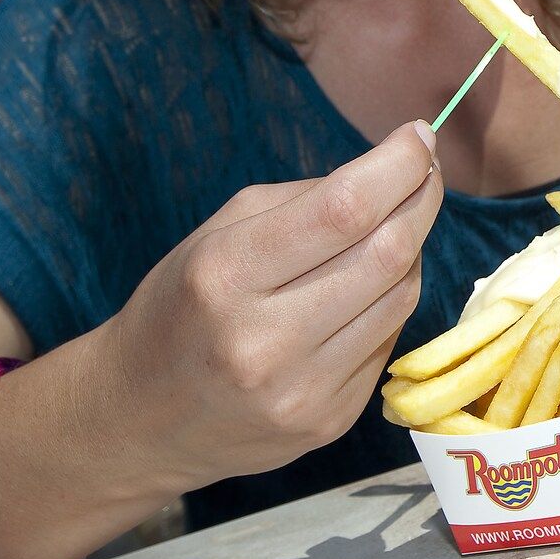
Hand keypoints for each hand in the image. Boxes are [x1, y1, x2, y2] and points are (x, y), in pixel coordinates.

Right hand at [95, 121, 444, 492]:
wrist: (135, 422)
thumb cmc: (181, 307)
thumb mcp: (219, 234)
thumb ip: (308, 198)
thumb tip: (401, 169)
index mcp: (224, 275)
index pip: (344, 209)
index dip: (398, 166)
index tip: (419, 136)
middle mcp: (264, 341)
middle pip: (387, 252)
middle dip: (421, 200)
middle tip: (425, 173)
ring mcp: (302, 391)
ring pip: (402, 295)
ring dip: (411, 250)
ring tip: (392, 229)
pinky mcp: (330, 421)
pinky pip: (390, 338)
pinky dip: (390, 301)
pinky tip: (366, 290)